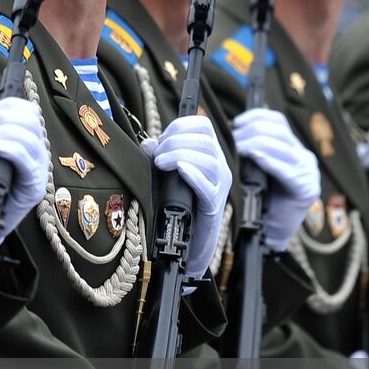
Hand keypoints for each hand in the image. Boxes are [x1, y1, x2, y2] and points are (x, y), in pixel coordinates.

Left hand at [0, 97, 47, 244]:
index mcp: (22, 138)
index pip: (27, 109)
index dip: (6, 106)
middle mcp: (34, 150)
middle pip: (31, 118)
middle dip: (2, 118)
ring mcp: (37, 168)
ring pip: (31, 136)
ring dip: (3, 132)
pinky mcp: (34, 186)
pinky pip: (29, 161)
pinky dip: (12, 149)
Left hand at [141, 115, 231, 278]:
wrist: (187, 242)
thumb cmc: (176, 206)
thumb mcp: (164, 176)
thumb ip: (158, 157)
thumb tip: (148, 143)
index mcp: (210, 154)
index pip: (204, 125)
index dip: (181, 125)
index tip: (162, 138)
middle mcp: (219, 167)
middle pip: (206, 140)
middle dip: (176, 141)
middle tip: (157, 156)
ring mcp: (219, 187)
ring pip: (209, 160)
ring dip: (181, 156)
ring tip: (161, 164)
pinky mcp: (213, 206)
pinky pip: (208, 187)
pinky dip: (194, 175)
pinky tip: (180, 170)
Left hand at [232, 109, 320, 252]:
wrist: (269, 231)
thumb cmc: (259, 200)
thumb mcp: (255, 169)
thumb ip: (252, 151)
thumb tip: (231, 133)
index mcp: (293, 148)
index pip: (278, 121)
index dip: (257, 117)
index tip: (237, 122)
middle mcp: (303, 157)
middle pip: (278, 131)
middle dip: (251, 132)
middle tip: (232, 139)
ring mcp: (308, 173)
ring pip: (281, 147)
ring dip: (256, 144)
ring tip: (238, 148)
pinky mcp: (306, 189)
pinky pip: (288, 171)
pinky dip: (271, 162)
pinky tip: (257, 159)